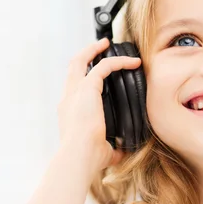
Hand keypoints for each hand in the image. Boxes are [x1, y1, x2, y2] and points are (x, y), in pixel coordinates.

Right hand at [57, 38, 140, 175]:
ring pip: (81, 61)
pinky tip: (133, 62)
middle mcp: (69, 99)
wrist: (79, 157)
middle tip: (100, 47)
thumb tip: (122, 151)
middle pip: (72, 68)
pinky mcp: (87, 89)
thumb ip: (112, 148)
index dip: (85, 77)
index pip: (75, 88)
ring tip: (109, 44)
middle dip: (85, 54)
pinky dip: (119, 61)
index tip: (99, 72)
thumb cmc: (88, 159)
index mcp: (70, 112)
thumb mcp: (103, 151)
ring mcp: (75, 92)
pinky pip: (104, 66)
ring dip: (95, 50)